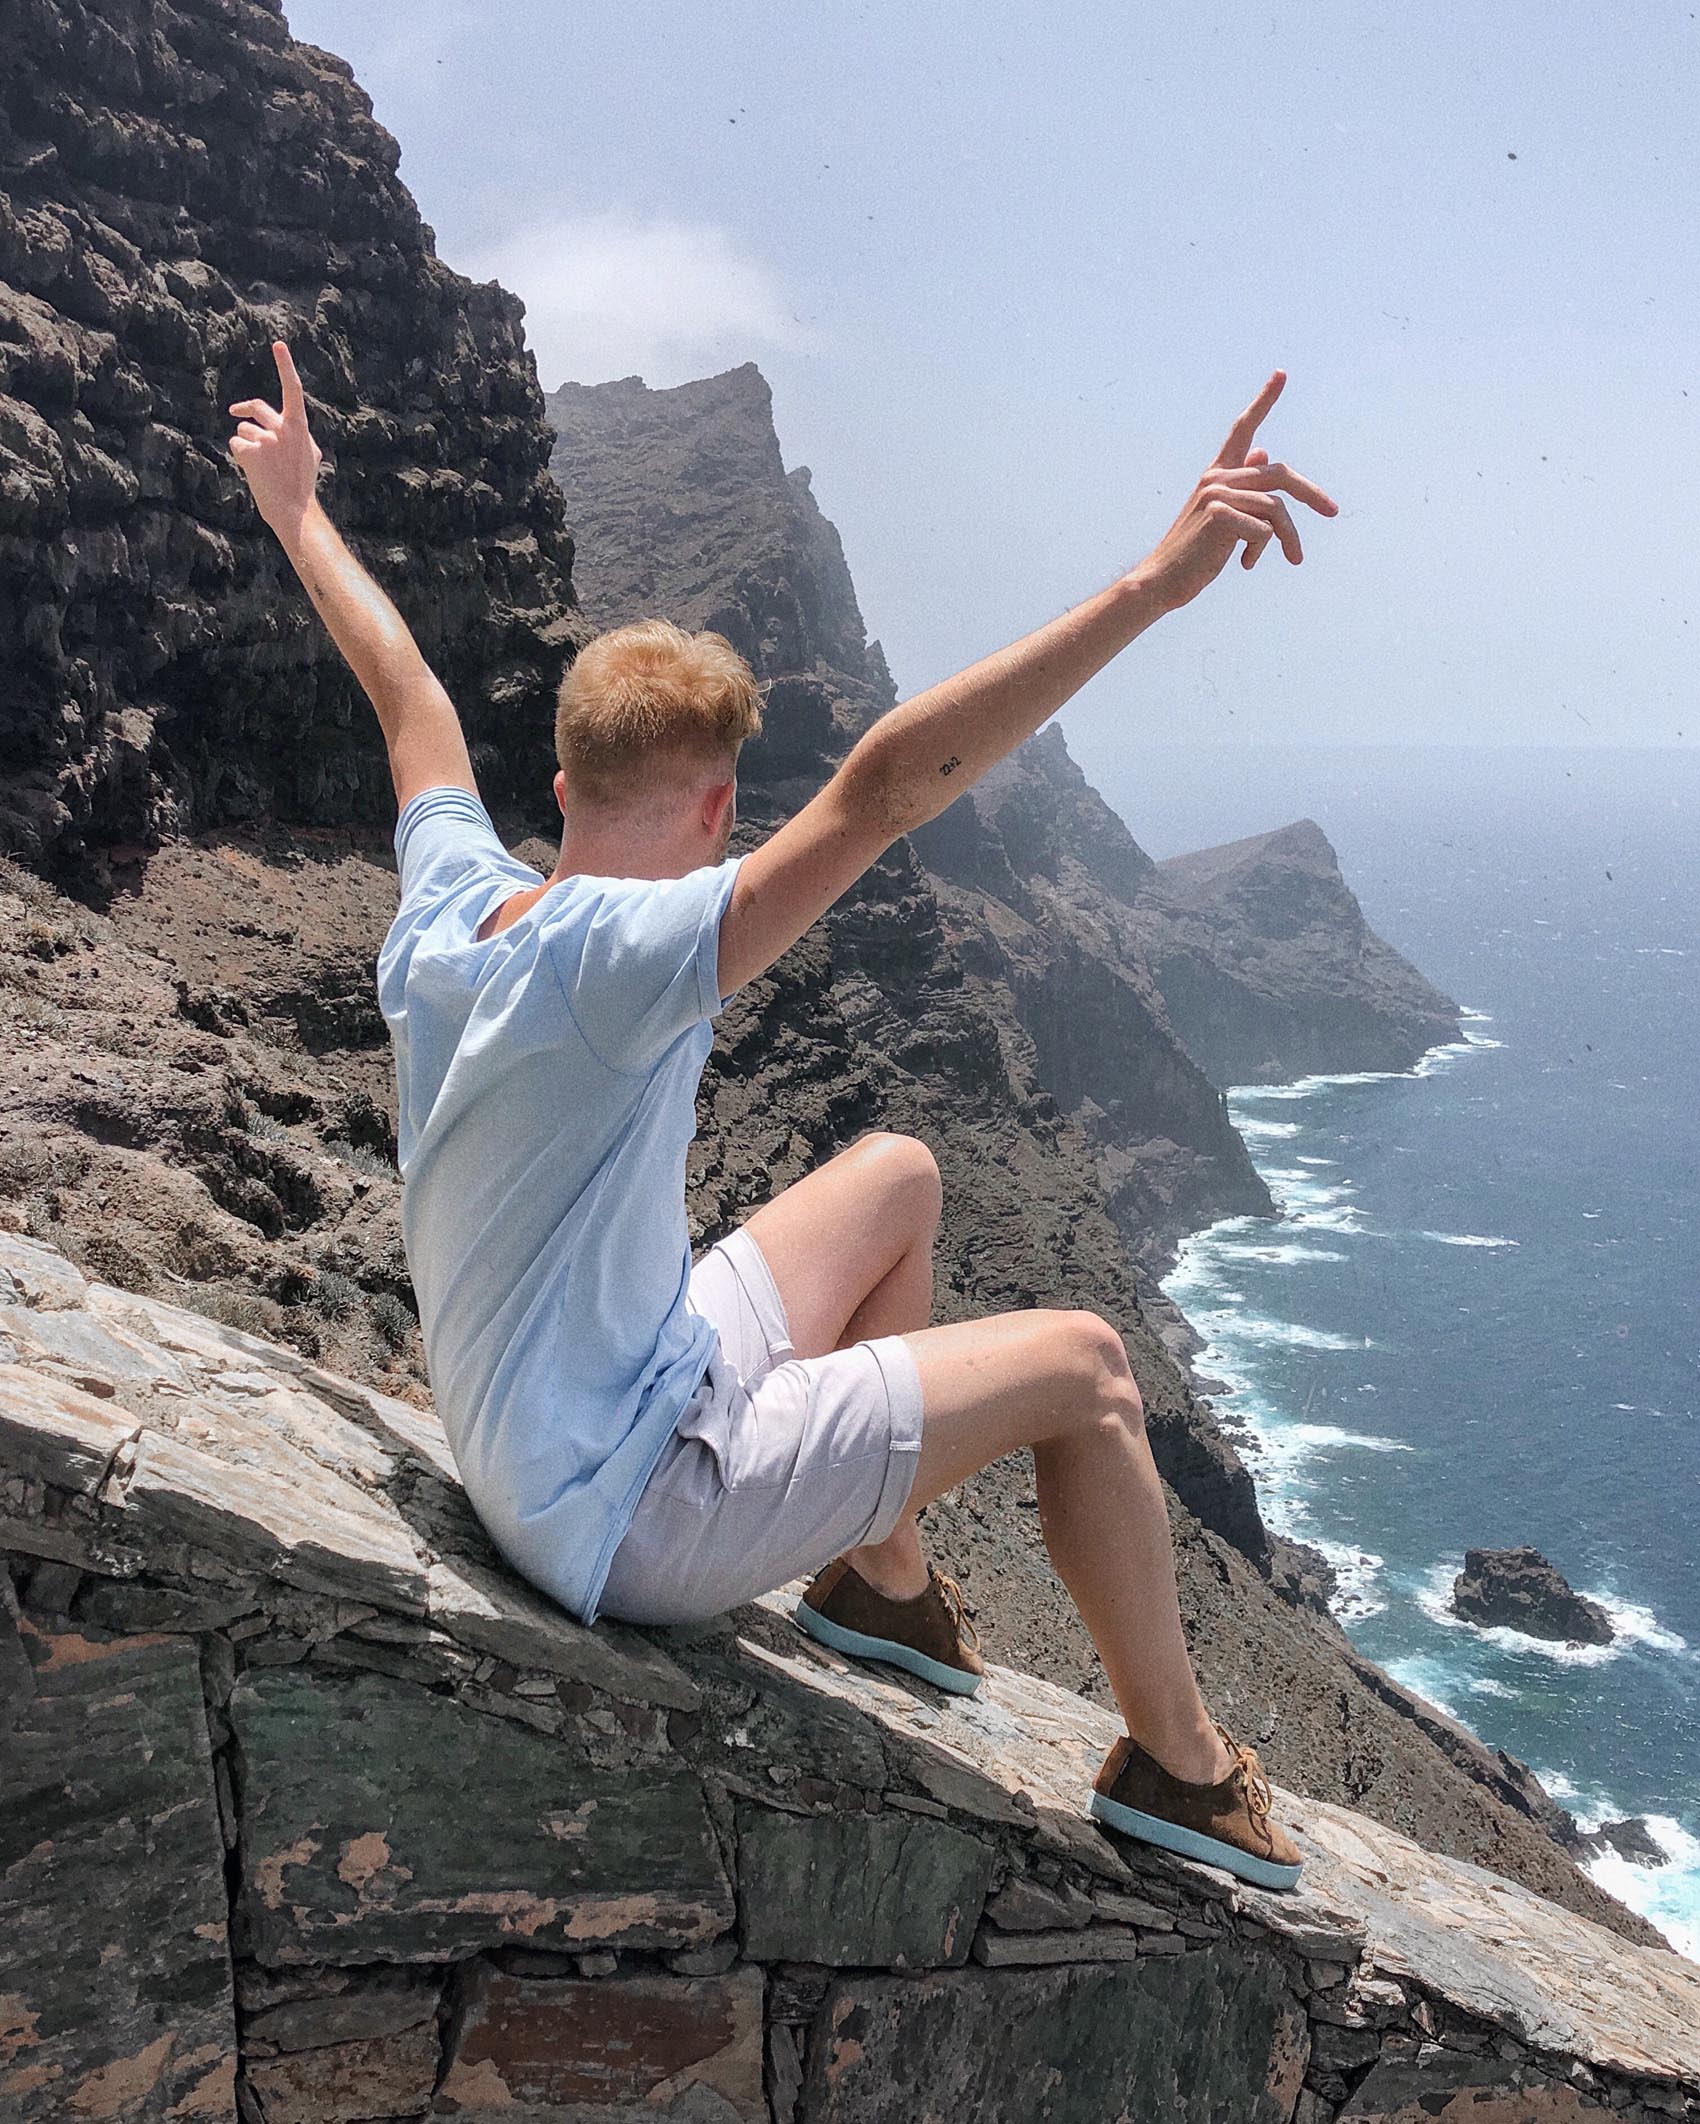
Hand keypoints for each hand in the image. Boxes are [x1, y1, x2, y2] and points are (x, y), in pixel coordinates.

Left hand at [228, 340, 322, 542]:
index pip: (293, 390)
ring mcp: (266, 440)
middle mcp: (283, 429)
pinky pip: (237, 444)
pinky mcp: (250, 452)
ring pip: (245, 430)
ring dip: (247, 443)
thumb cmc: (302, 485)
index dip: (285, 366)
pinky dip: (241, 456)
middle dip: (244, 408)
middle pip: (257, 409)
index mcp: (300, 427)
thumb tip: (291, 427)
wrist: (295, 511)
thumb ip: (299, 436)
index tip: (278, 345)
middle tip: (235, 410)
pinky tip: (253, 471)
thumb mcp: (310, 455)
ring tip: (261, 467)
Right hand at [1133, 371, 1336, 612]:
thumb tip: (1264, 452)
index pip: (1243, 429)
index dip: (1264, 401)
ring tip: (1292, 559)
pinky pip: (1263, 529)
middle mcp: (1216, 477)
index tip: (1282, 374)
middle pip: (1281, 475)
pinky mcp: (1218, 514)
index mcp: (1217, 474)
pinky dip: (1260, 549)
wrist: (1164, 580)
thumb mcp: (1223, 515)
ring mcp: (1216, 493)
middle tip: (1333, 512)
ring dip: (1289, 538)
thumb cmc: (1195, 553)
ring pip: (1277, 509)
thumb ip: (1244, 486)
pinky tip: (1245, 563)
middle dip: (1312, 494)